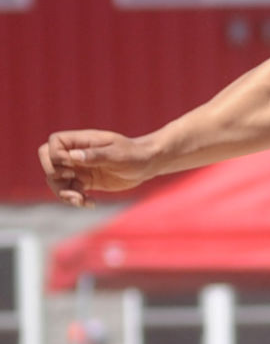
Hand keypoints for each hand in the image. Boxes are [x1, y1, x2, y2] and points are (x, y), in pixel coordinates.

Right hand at [39, 129, 154, 206]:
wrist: (146, 165)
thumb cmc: (133, 154)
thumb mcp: (117, 154)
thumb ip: (95, 155)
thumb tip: (73, 157)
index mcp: (81, 141)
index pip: (53, 143)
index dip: (56, 156)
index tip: (71, 166)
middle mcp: (76, 154)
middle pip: (49, 162)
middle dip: (55, 178)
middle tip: (73, 186)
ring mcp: (79, 168)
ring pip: (56, 180)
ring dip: (64, 193)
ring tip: (81, 201)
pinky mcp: (86, 182)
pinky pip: (70, 191)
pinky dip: (76, 200)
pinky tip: (91, 203)